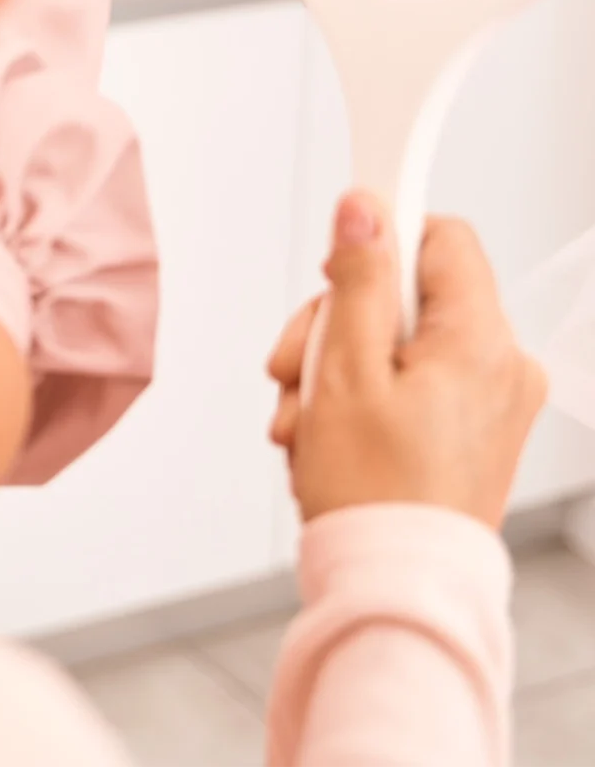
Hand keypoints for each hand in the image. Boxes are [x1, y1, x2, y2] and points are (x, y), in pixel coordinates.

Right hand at [267, 193, 546, 526]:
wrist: (393, 587)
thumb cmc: (373, 492)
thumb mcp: (346, 368)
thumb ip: (358, 278)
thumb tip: (365, 208)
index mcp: (482, 343)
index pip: (442, 237)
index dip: (381, 238)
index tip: (335, 258)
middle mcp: (501, 369)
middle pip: (407, 296)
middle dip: (336, 323)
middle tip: (294, 367)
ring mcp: (491, 406)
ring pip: (398, 342)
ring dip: (337, 368)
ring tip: (303, 419)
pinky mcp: (472, 434)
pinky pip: (409, 384)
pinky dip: (361, 398)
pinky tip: (325, 434)